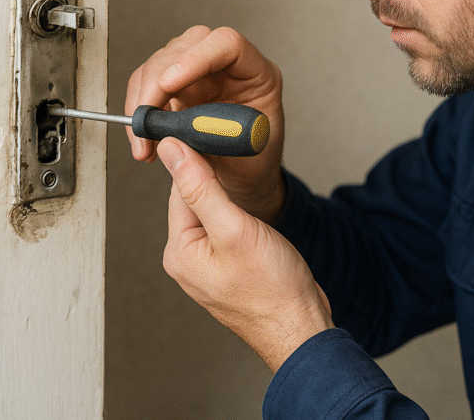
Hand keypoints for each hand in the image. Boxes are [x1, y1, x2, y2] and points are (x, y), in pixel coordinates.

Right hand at [126, 26, 285, 223]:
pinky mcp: (177, 85)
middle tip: (146, 122)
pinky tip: (144, 137)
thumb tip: (168, 138)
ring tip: (144, 140)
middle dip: (156, 84)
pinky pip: (147, 83)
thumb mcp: (243, 161)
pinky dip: (140, 110)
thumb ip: (210, 145)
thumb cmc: (253, 165)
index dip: (196, 58)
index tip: (169, 84)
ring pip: (159, 63)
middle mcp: (227, 66)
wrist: (244, 177)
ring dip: (143, 101)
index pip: (227, 44)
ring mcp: (199, 72)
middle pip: (184, 48)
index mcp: (258, 75)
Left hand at [159, 138, 333, 371]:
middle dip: (219, 184)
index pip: (180, 188)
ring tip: (254, 209)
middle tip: (244, 179)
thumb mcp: (234, 229)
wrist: (301, 328)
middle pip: (195, 199)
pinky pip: (227, 230)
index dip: (202, 162)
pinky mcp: (229, 266)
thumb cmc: (272, 290)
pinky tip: (257, 224)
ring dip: (233, 202)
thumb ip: (200, 188)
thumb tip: (172, 153)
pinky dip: (241, 219)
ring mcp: (208, 265)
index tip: (222, 145)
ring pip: (214, 213)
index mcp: (179, 250)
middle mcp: (187, 259)